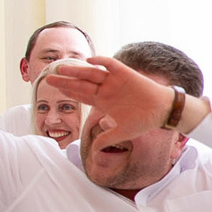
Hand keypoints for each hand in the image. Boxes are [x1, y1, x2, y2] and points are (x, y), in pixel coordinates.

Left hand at [39, 56, 196, 146]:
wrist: (162, 111)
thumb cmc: (144, 121)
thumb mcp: (122, 133)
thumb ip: (106, 138)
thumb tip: (94, 151)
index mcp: (104, 102)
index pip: (82, 95)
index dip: (68, 92)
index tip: (54, 90)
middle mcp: (106, 89)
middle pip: (82, 83)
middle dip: (65, 81)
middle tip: (48, 78)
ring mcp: (115, 81)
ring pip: (92, 74)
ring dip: (77, 71)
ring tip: (61, 69)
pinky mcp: (125, 73)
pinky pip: (111, 64)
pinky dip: (101, 62)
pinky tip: (89, 61)